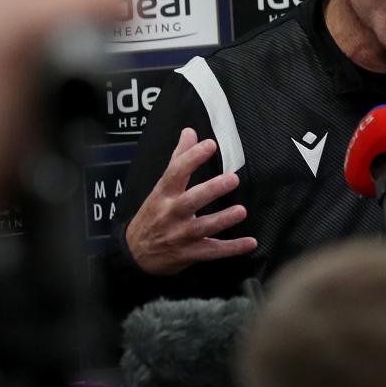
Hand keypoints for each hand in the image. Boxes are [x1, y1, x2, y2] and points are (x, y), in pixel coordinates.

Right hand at [126, 128, 257, 274]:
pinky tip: (250, 243)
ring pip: (202, 228)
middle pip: (190, 201)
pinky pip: (212, 251)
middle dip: (211, 191)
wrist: (135, 255)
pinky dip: (232, 248)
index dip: (191, 158)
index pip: (175, 173)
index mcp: (163, 195)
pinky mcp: (190, 253)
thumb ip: (178, 159)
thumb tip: (190, 132)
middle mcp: (171, 214)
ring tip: (241, 211)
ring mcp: (180, 236)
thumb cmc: (153, 215)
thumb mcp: (160, 188)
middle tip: (233, 179)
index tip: (209, 144)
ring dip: (222, 220)